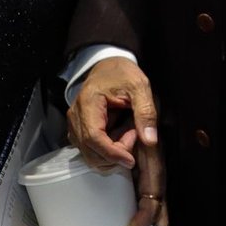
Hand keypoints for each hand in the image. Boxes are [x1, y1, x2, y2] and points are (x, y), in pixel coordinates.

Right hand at [66, 57, 165, 225]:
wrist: (108, 65)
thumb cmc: (121, 73)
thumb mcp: (139, 86)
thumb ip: (145, 112)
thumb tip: (150, 140)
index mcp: (88, 103)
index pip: (94, 137)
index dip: (112, 153)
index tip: (130, 160)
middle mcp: (75, 116)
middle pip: (90, 151)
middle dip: (115, 154)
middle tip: (134, 135)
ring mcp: (75, 125)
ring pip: (90, 154)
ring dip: (112, 153)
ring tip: (129, 133)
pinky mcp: (79, 130)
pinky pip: (90, 150)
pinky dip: (107, 151)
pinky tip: (121, 135)